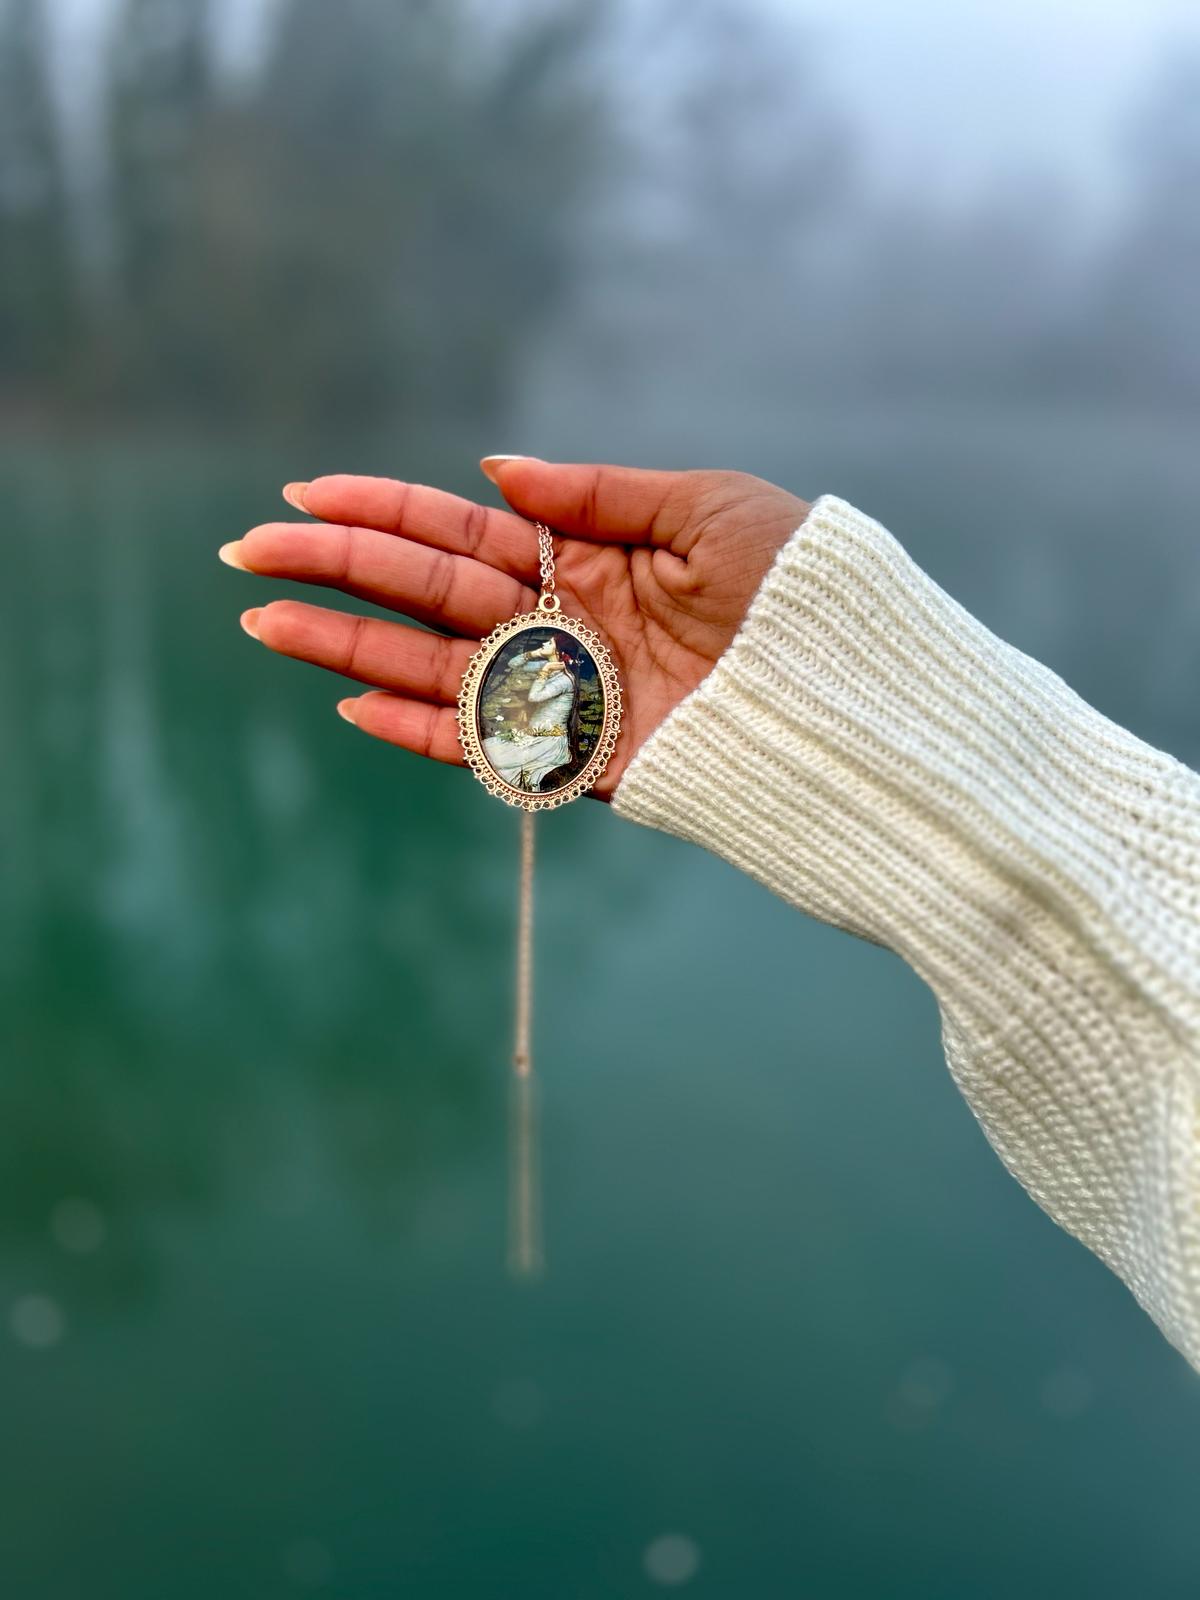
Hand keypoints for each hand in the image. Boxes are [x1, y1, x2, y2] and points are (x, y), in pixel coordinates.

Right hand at [220, 458, 809, 800]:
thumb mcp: (706, 508)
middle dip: (338, 569)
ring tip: (265, 625)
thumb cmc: (799, 590)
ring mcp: (565, 691)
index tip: (309, 493)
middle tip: (250, 551)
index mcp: (587, 555)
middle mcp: (563, 621)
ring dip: (348, 645)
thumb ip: (596, 494)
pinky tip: (353, 701)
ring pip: (434, 664)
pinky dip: (419, 729)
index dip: (385, 511)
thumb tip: (493, 470)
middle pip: (428, 591)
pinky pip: (483, 744)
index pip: (462, 531)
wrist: (858, 693)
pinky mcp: (581, 759)